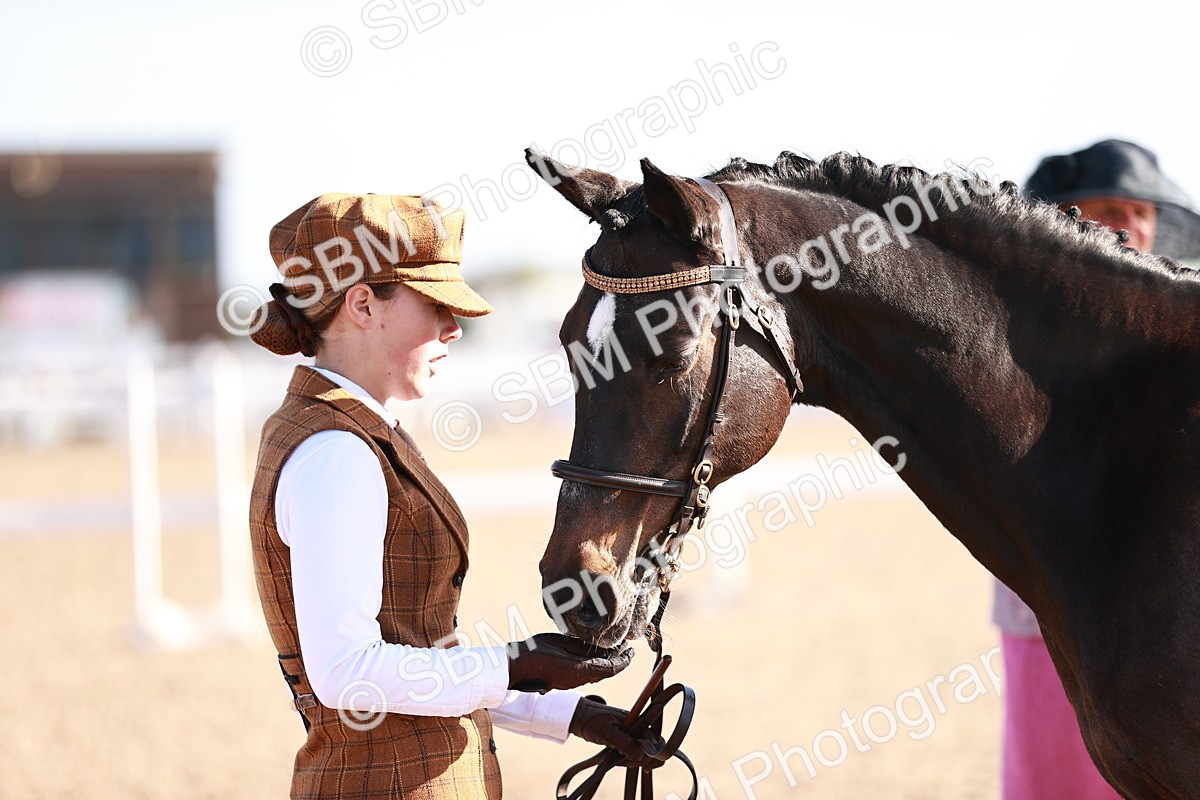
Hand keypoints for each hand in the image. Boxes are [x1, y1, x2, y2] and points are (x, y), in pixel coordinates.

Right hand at [507, 633, 633, 691]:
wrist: (515, 666)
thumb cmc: (535, 654)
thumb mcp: (561, 645)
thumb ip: (581, 646)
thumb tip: (602, 647)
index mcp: (581, 671)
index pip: (612, 668)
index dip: (625, 660)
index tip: (632, 650)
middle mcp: (579, 678)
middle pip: (606, 670)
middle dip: (618, 658)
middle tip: (626, 644)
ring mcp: (572, 679)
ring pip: (597, 671)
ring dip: (607, 659)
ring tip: (615, 644)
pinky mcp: (565, 677)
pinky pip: (586, 671)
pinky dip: (595, 661)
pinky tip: (595, 650)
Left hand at [569, 697, 661, 768]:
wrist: (577, 717)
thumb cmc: (591, 720)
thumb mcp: (608, 733)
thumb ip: (626, 744)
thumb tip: (641, 756)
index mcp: (637, 720)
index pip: (655, 741)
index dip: (651, 756)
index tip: (642, 766)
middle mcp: (637, 726)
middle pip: (650, 749)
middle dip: (639, 760)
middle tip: (623, 761)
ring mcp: (630, 733)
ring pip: (639, 753)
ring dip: (628, 760)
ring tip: (612, 759)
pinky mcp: (623, 739)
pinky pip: (630, 753)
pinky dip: (623, 759)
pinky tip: (611, 759)